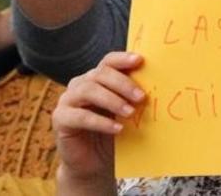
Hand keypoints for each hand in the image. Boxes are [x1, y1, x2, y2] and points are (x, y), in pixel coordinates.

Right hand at [53, 51, 145, 184]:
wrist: (95, 162)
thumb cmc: (115, 131)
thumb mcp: (127, 110)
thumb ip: (134, 96)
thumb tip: (160, 83)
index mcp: (97, 77)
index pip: (108, 61)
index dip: (122, 59)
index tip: (140, 60)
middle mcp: (80, 84)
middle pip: (100, 74)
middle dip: (122, 83)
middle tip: (141, 97)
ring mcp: (67, 100)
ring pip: (88, 91)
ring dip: (112, 101)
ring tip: (130, 113)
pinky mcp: (60, 119)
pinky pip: (80, 116)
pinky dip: (101, 122)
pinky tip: (117, 129)